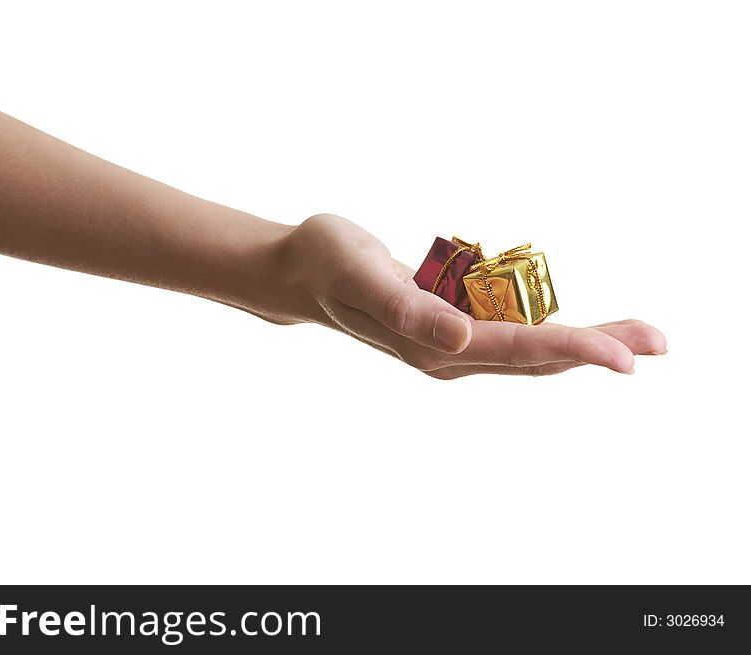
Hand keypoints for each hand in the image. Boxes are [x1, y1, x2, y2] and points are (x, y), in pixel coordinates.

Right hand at [285, 214, 665, 377]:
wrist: (301, 269)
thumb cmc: (329, 263)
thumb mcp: (362, 276)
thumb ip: (409, 310)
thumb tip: (461, 342)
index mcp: (434, 347)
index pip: (518, 349)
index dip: (575, 349)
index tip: (627, 356)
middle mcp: (450, 354)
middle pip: (537, 356)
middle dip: (597, 348)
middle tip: (657, 341)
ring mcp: (451, 344)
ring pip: (529, 349)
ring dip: (582, 342)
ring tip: (633, 335)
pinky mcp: (450, 326)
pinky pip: (511, 334)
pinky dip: (551, 330)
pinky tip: (575, 325)